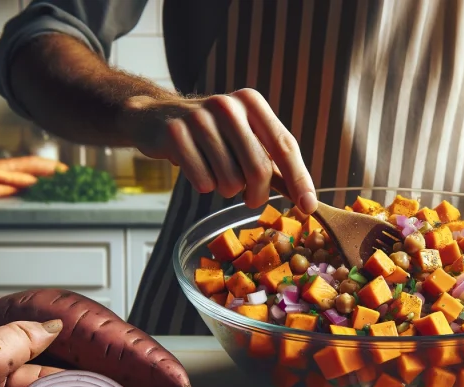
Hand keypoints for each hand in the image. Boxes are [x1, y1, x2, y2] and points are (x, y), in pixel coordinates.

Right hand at [123, 88, 317, 213]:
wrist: (154, 117)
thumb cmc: (208, 133)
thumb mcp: (242, 136)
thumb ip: (272, 162)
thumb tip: (304, 197)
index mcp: (252, 103)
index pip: (285, 146)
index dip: (299, 180)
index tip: (308, 207)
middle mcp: (228, 106)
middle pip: (259, 169)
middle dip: (257, 195)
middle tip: (250, 199)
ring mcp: (199, 118)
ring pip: (229, 180)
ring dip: (225, 189)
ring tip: (215, 173)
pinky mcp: (175, 134)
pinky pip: (202, 182)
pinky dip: (203, 185)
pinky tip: (195, 169)